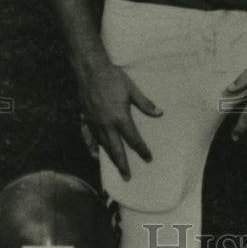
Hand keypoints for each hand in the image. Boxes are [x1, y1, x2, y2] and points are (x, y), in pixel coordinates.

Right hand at [76, 57, 161, 180]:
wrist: (90, 70)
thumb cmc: (113, 77)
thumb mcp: (132, 89)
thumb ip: (145, 104)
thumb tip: (160, 113)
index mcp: (120, 118)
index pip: (133, 139)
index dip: (141, 150)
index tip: (148, 158)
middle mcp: (106, 124)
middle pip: (116, 149)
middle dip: (122, 164)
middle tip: (127, 177)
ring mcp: (94, 123)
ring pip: (103, 145)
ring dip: (109, 158)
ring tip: (115, 168)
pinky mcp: (86, 118)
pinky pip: (89, 137)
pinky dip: (92, 147)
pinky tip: (95, 155)